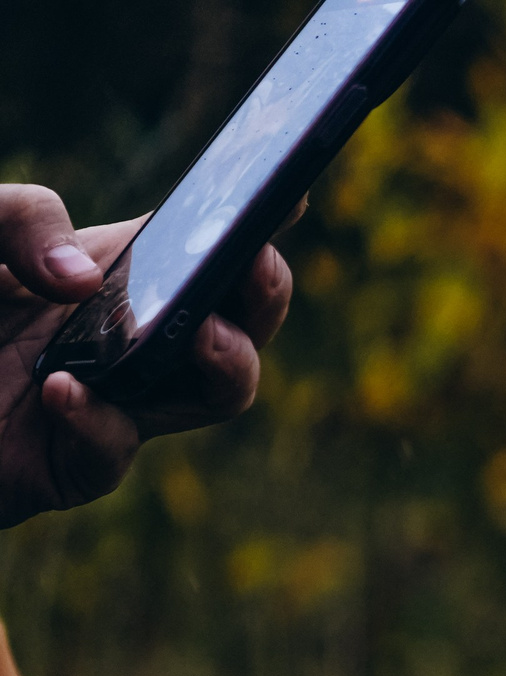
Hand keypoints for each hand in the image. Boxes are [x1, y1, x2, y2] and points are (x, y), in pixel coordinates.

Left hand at [0, 183, 295, 529]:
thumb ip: (20, 220)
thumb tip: (84, 282)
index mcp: (101, 272)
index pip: (196, 242)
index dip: (253, 216)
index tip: (288, 188)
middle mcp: (118, 338)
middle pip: (235, 321)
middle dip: (264, 295)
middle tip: (255, 266)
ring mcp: (100, 404)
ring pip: (210, 394)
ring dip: (228, 365)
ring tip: (204, 336)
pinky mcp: (60, 467)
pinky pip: (111, 454)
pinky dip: (99, 425)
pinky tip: (62, 391)